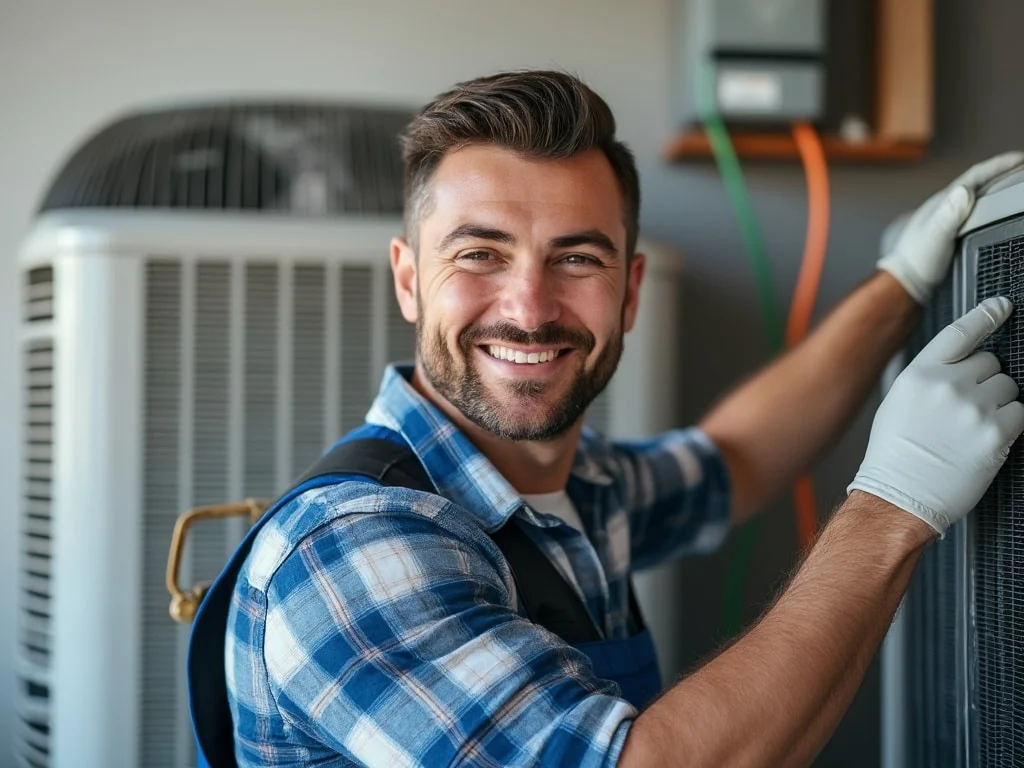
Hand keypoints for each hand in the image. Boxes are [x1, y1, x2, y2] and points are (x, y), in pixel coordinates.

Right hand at [848, 297, 1023, 534]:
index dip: (986, 315)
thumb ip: (931, 378)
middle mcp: (947, 385)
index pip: (960, 332)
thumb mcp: (900, 403)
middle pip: (991, 363)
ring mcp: (973, 408)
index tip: (1002, 306)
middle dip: (985, 381)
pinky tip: (985, 440)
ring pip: (1009, 387)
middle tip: (965, 409)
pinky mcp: (996, 433)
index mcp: (919, 374)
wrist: (899, 496)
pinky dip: (1009, 425)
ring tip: (971, 428)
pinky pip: (1020, 413)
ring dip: (999, 404)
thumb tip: (967, 366)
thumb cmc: (895, 455)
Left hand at [877, 152, 1023, 303]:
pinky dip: (989, 208)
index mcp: (942, 202)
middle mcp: (944, 207)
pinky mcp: (950, 234)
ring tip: (1016, 185)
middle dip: (1002, 173)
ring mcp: (946, 220)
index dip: (999, 165)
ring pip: (976, 197)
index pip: (975, 176)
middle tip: (1023, 169)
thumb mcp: (935, 237)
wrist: (906, 284)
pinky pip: (974, 214)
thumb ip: (948, 214)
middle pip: (978, 182)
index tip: (1020, 159)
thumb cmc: (918, 262)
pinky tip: (994, 213)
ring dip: (996, 188)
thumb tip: (964, 191)